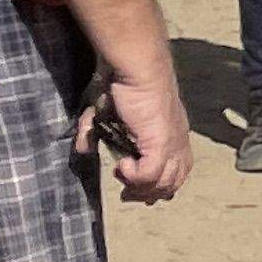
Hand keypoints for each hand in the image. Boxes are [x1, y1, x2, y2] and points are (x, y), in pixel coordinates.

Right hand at [87, 72, 193, 202]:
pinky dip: (135, 176)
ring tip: (122, 175)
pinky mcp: (161, 141)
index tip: (136, 191)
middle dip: (149, 194)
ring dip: (140, 187)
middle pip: (173, 182)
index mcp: (173, 134)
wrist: (136, 67)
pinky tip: (122, 163)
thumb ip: (96, 132)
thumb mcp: (107, 114)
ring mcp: (172, 141)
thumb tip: (83, 148)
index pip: (178, 171)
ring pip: (164, 183)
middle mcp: (178, 140)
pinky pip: (151, 174)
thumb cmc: (122, 84)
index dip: (160, 186)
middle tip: (127, 194)